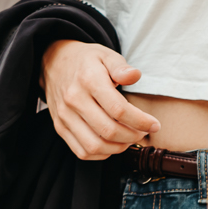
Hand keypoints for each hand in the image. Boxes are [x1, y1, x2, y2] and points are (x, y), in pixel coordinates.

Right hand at [41, 39, 159, 159]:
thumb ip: (121, 66)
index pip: (118, 109)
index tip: (154, 124)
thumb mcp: (105, 54)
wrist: (53, 63)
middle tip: (143, 132)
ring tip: (129, 139)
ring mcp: (65, 116)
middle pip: (108, 130)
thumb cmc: (85, 60)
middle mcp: (74, 100)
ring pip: (95, 146)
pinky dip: (101, 154)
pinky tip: (113, 144)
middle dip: (133, 136)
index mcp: (89, 80)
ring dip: (118, 148)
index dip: (141, 121)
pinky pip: (81, 151)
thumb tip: (135, 75)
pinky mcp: (60, 127)